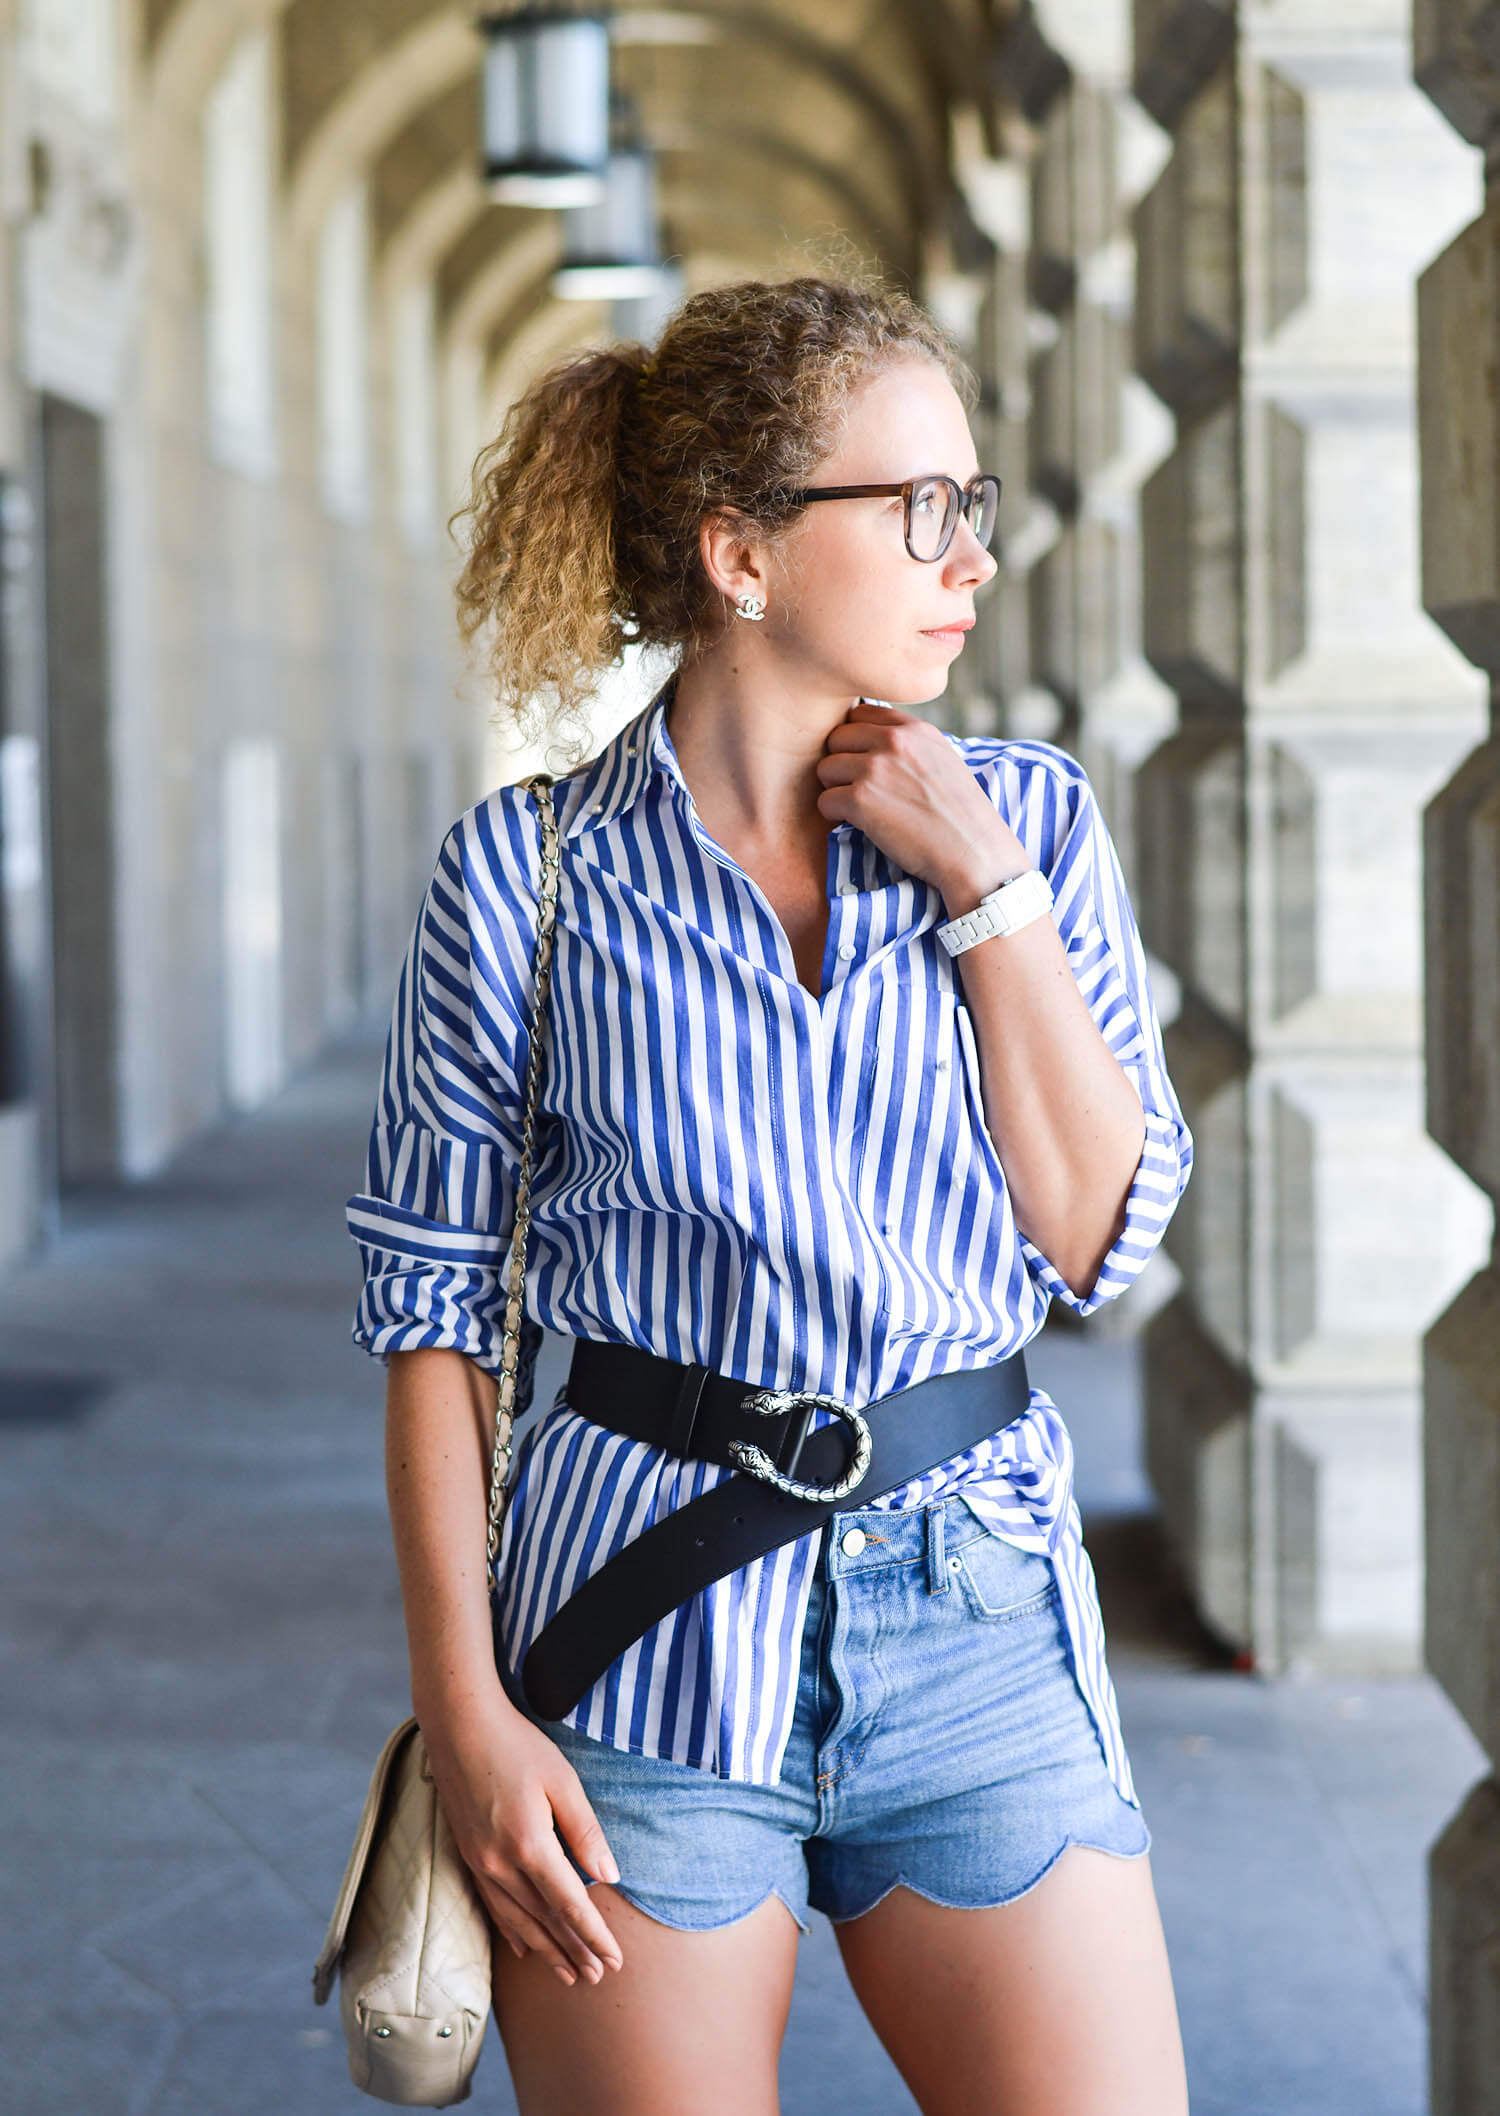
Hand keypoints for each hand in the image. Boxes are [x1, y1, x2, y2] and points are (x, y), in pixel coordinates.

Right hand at [419, 1688, 625, 1988]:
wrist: (459, 1726)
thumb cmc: (517, 1745)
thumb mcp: (562, 1781)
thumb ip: (585, 1832)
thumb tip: (608, 1877)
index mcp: (530, 1845)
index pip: (569, 1905)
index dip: (594, 1936)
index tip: (615, 1960)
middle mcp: (501, 1864)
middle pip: (544, 1921)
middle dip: (573, 1952)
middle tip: (598, 1978)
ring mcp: (480, 1862)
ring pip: (517, 1921)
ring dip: (545, 1950)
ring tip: (567, 1974)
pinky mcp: (468, 1855)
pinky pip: (493, 1907)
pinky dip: (512, 1932)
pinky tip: (522, 1948)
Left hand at [814, 701, 1026, 899]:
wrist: (973, 851)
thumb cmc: (960, 815)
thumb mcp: (942, 760)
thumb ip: (909, 745)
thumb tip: (873, 740)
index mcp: (914, 729)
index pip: (861, 713)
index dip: (855, 739)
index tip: (864, 762)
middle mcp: (894, 741)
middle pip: (836, 738)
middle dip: (841, 763)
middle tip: (857, 789)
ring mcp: (875, 768)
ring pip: (825, 768)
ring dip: (835, 790)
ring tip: (860, 808)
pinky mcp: (861, 799)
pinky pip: (824, 801)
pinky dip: (835, 817)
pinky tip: (858, 825)